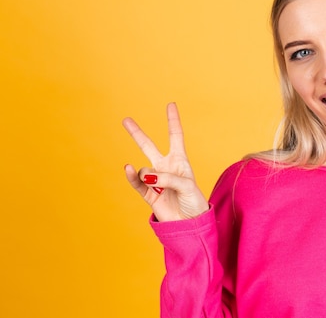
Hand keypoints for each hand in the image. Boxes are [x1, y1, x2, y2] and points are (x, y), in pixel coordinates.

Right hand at [122, 102, 208, 221]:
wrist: (190, 225)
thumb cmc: (195, 203)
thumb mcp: (187, 186)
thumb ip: (169, 178)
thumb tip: (147, 175)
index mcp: (180, 161)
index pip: (175, 136)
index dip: (173, 120)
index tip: (170, 104)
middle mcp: (166, 167)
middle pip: (149, 146)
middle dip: (137, 133)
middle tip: (126, 120)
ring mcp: (155, 180)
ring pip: (144, 169)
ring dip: (149, 174)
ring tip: (156, 183)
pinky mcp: (148, 194)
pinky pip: (137, 183)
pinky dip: (133, 177)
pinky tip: (129, 169)